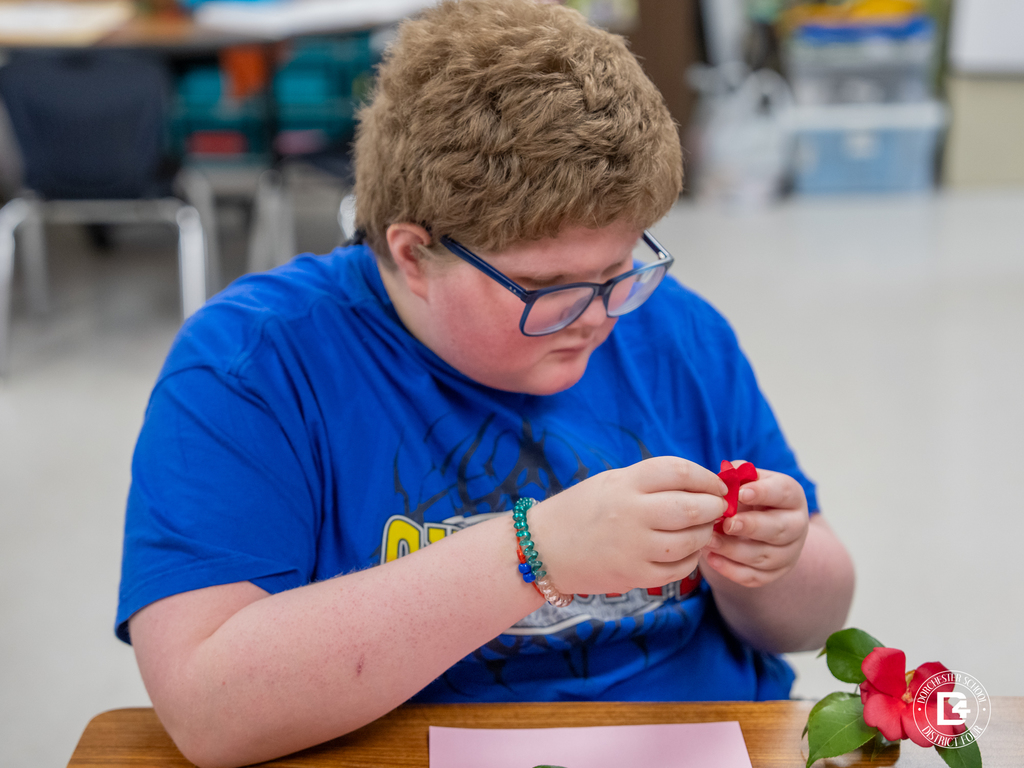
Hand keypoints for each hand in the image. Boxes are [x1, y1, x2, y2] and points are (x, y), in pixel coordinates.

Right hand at [527, 456, 727, 595]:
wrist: (542, 549)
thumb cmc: (581, 510)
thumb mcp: (611, 482)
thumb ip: (651, 482)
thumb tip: (700, 485)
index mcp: (625, 483)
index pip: (680, 472)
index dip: (706, 478)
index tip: (717, 485)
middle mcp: (631, 514)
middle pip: (692, 508)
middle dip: (714, 507)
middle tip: (717, 508)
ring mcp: (634, 547)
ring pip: (691, 540)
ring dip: (705, 534)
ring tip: (702, 529)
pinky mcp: (635, 575)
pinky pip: (679, 568)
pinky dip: (690, 559)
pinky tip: (686, 551)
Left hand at [700, 464, 809, 588]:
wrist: (760, 525)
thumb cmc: (751, 498)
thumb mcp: (748, 482)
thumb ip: (738, 476)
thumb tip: (726, 475)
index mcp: (791, 498)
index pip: (783, 493)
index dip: (764, 492)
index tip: (741, 493)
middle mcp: (796, 527)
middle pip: (779, 529)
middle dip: (751, 526)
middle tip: (727, 523)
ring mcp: (787, 553)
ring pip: (763, 556)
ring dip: (734, 549)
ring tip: (709, 540)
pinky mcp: (773, 574)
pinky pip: (753, 577)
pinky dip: (731, 570)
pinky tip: (711, 558)